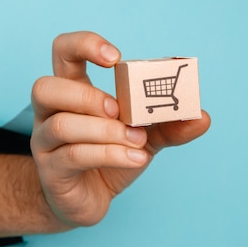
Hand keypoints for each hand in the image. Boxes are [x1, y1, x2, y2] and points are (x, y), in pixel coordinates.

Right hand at [31, 31, 210, 227]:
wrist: (86, 201)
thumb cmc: (107, 158)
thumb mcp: (141, 137)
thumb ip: (167, 125)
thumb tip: (202, 117)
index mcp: (71, 92)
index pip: (63, 52)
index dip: (84, 45)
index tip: (116, 58)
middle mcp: (50, 113)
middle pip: (45, 87)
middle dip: (87, 95)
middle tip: (120, 110)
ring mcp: (46, 143)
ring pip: (62, 124)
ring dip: (106, 131)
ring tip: (137, 140)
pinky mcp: (51, 171)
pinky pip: (74, 156)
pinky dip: (110, 154)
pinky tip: (135, 158)